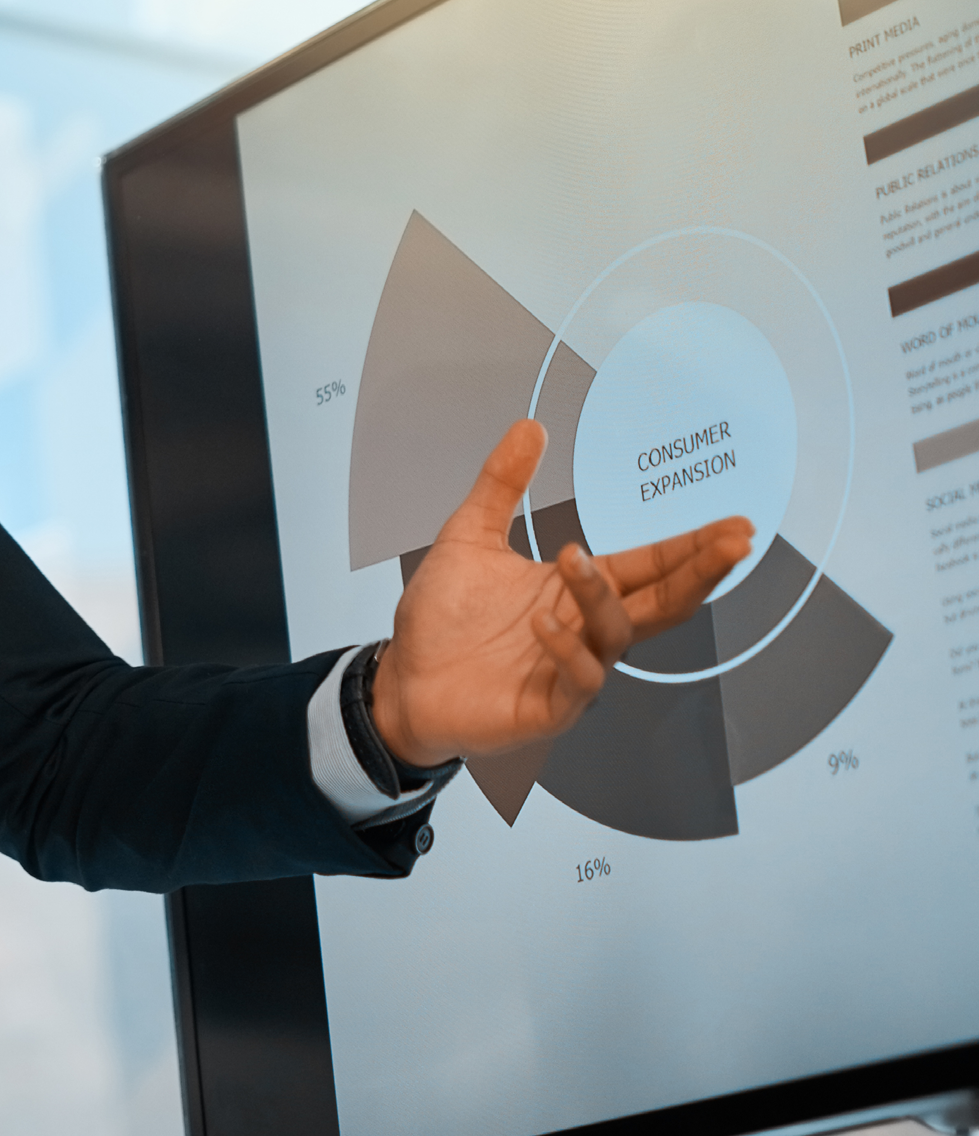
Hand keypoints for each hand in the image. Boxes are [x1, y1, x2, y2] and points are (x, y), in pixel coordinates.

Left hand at [370, 420, 752, 770]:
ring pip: (615, 634)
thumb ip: (501, 483)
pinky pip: (577, 682)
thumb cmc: (441, 619)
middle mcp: (586, 629)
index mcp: (579, 589)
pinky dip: (567, 650)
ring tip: (571, 558)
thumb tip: (529, 427)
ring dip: (599, 596)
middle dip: (699, 572)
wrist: (399, 679)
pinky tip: (544, 623)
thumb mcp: (469, 536)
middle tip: (731, 542)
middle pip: (663, 602)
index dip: (693, 547)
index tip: (736, 526)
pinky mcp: (546, 708)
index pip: (652, 565)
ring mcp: (571, 671)